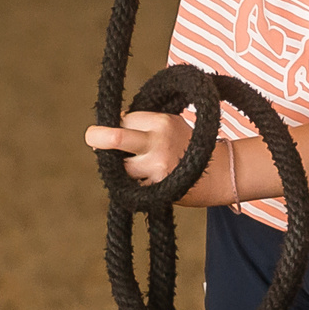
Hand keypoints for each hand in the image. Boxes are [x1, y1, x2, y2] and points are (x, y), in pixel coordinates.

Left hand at [83, 113, 228, 204]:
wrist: (217, 174)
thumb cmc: (186, 145)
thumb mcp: (170, 123)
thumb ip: (143, 124)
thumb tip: (106, 129)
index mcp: (162, 122)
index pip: (125, 120)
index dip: (119, 125)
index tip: (118, 128)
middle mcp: (158, 143)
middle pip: (115, 137)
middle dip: (97, 137)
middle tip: (91, 136)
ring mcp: (156, 168)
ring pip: (120, 167)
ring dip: (121, 168)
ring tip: (140, 166)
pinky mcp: (156, 189)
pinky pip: (131, 185)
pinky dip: (133, 183)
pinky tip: (147, 180)